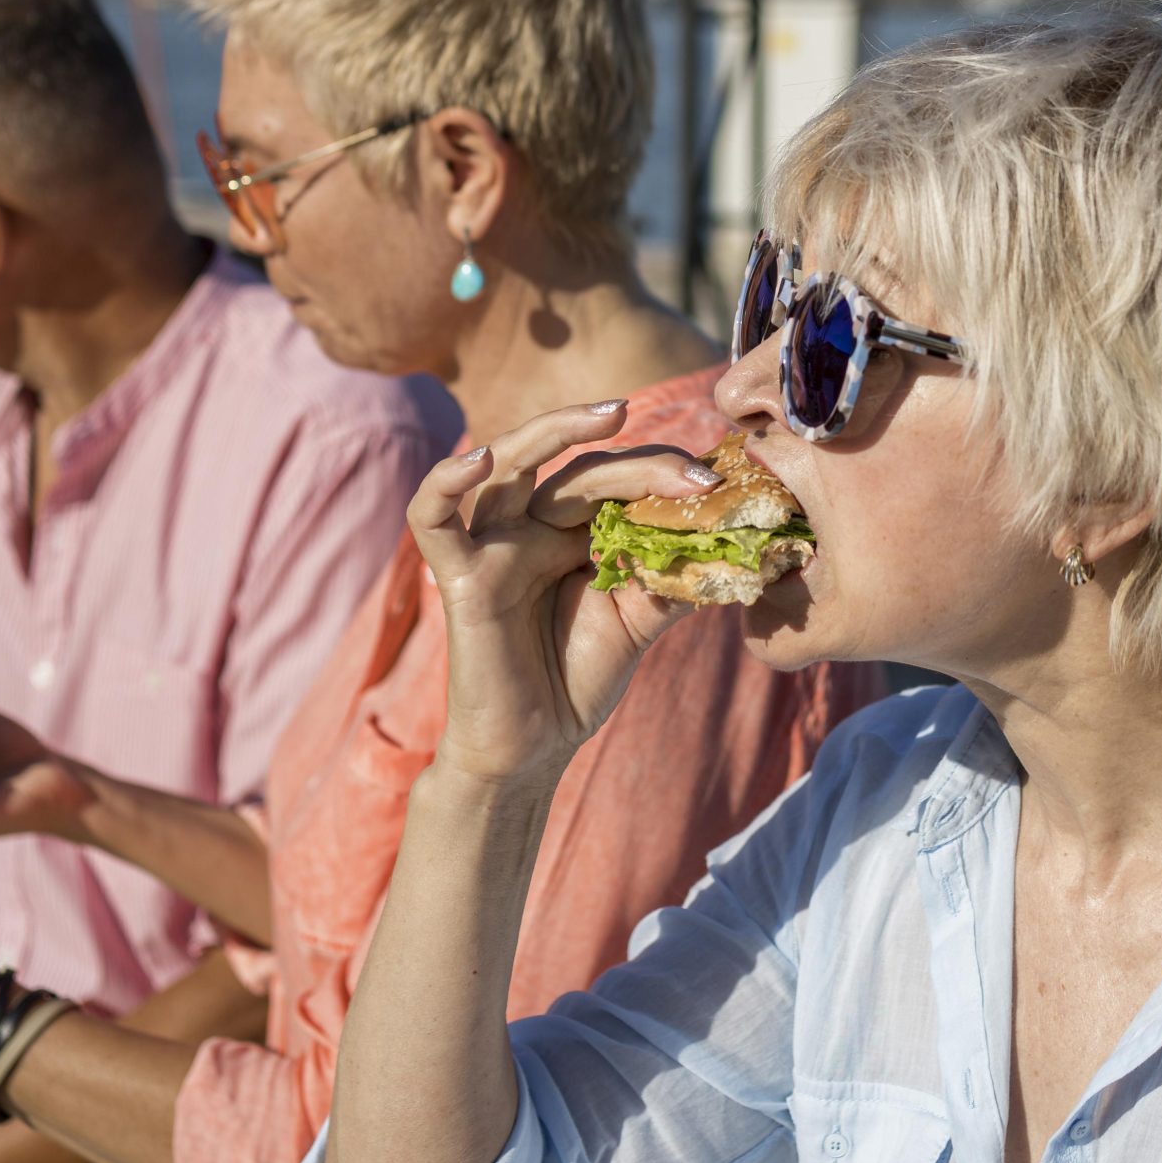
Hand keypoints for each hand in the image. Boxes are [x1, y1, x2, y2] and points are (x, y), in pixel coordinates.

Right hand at [410, 402, 720, 780]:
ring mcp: (491, 546)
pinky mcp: (458, 576)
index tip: (718, 485)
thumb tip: (729, 541)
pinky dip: (446, 482)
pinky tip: (478, 459)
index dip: (664, 476)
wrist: (533, 746)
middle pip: (576, 470)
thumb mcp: (639, 620)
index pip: (614, 482)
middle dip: (638, 464)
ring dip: (553, 431)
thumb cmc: (577, 680)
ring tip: (609, 416)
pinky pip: (432, 519)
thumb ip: (673, 577)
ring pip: (506, 465)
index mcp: (570, 533)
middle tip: (693, 471)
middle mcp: (528, 528)